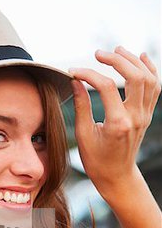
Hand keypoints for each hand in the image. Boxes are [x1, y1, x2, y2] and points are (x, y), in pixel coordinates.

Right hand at [68, 46, 160, 192]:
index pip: (105, 87)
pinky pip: (155, 87)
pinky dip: (150, 70)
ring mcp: (144, 116)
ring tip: (117, 51)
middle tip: (98, 54)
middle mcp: (135, 117)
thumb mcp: (84, 135)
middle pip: (134, 76)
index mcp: (117, 124)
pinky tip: (141, 57)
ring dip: (134, 61)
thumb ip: (81, 106)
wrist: (116, 176)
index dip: (88, 74)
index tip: (73, 72)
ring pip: (149, 78)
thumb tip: (76, 82)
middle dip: (116, 60)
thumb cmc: (97, 160)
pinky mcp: (146, 115)